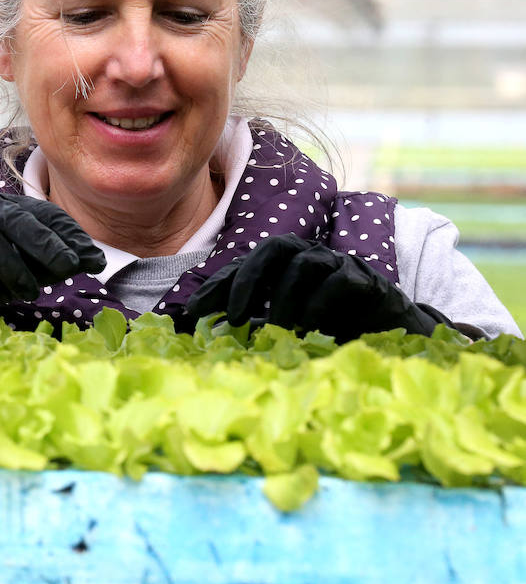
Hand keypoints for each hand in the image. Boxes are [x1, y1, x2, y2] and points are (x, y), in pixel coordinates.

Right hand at [0, 191, 106, 357]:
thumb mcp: (16, 273)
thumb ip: (48, 264)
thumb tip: (94, 260)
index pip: (38, 211)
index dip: (67, 233)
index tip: (93, 259)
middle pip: (10, 216)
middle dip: (43, 241)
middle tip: (69, 267)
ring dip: (9, 264)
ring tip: (29, 293)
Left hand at [185, 233, 452, 342]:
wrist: (391, 335)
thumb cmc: (331, 329)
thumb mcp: (286, 327)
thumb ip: (254, 325)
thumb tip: (206, 334)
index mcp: (284, 265)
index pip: (243, 265)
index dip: (216, 285)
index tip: (191, 312)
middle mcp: (309, 256)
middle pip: (272, 248)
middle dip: (248, 280)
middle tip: (234, 316)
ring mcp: (339, 264)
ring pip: (303, 264)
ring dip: (285, 300)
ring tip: (279, 332)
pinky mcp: (368, 280)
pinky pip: (340, 282)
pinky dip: (320, 306)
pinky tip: (312, 330)